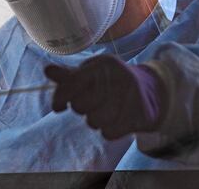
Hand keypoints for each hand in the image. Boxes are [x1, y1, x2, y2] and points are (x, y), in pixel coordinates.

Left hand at [45, 56, 166, 139]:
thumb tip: (47, 70)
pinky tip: (116, 119)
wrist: (151, 92)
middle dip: (83, 108)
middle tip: (93, 103)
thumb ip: (70, 76)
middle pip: (80, 105)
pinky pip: (109, 132)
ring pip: (94, 121)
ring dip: (96, 120)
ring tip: (106, 111)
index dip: (60, 96)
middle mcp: (118, 77)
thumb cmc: (113, 82)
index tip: (57, 107)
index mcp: (104, 64)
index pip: (73, 82)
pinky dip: (109, 130)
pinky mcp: (138, 115)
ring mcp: (131, 96)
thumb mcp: (93, 74)